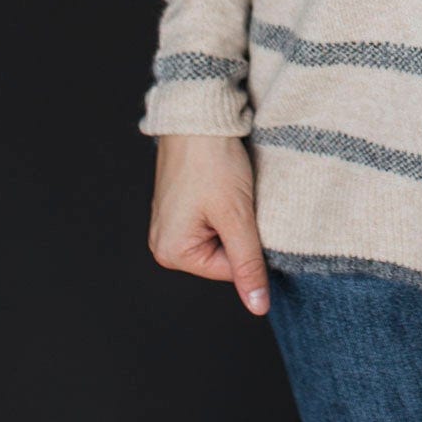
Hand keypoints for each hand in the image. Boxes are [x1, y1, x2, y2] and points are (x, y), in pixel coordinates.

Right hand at [147, 134, 270, 316]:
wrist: (199, 114)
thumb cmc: (212, 162)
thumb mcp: (237, 217)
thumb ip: (248, 264)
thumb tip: (257, 307)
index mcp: (171, 253)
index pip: (230, 270)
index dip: (249, 244)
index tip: (248, 213)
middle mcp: (164, 242)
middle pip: (223, 255)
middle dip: (240, 229)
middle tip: (238, 199)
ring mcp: (170, 221)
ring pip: (221, 235)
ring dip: (234, 216)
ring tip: (231, 189)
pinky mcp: (180, 203)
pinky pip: (211, 217)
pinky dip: (225, 204)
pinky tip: (224, 183)